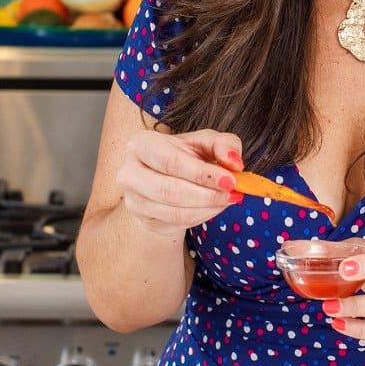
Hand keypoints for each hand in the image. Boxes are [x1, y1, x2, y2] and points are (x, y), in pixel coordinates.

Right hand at [116, 129, 243, 240]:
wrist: (167, 179)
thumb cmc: (186, 156)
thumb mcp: (206, 142)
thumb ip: (224, 144)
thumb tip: (235, 162)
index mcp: (141, 144)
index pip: (171, 162)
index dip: (202, 173)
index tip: (231, 180)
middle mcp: (129, 172)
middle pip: (169, 191)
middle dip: (207, 195)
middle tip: (234, 193)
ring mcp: (133, 199)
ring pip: (175, 211)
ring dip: (208, 208)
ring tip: (228, 199)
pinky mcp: (143, 219)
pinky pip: (177, 223)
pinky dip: (202, 216)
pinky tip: (213, 206)